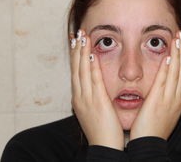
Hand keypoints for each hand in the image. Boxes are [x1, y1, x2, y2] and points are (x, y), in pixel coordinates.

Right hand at [70, 30, 123, 149]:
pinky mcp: (97, 102)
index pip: (76, 72)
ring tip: (83, 37)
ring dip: (82, 53)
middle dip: (76, 49)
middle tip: (77, 33)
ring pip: (82, 71)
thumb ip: (95, 96)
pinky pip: (94, 81)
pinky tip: (92, 55)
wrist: (104, 147)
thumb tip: (96, 86)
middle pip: (76, 68)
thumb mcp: (95, 110)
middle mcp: (80, 96)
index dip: (76, 55)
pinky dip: (91, 67)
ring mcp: (87, 99)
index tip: (76, 41)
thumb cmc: (103, 130)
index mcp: (80, 98)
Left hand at [130, 31, 180, 139]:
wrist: (149, 145)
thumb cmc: (152, 129)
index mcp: (178, 99)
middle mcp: (177, 97)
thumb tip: (162, 87)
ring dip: (177, 54)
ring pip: (176, 72)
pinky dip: (168, 67)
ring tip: (178, 39)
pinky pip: (164, 80)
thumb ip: (163, 97)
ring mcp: (169, 98)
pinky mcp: (159, 100)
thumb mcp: (163, 111)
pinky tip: (169, 56)